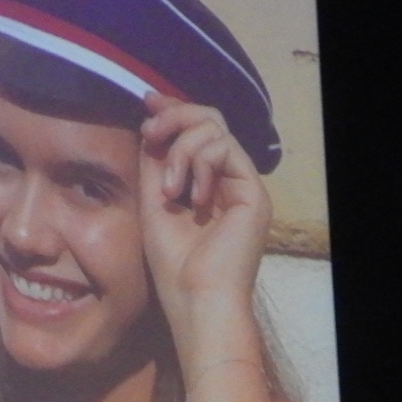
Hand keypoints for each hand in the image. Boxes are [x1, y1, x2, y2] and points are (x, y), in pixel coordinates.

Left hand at [137, 93, 269, 344]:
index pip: (196, 131)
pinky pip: (225, 148)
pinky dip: (200, 164)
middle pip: (209, 119)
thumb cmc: (172, 265)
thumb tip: (150, 121)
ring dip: (181, 151)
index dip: (173, 110)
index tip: (147, 102)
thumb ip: (153, 164)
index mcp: (205, 182)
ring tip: (169, 190)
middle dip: (175, 117)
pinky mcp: (253, 192)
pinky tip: (190, 196)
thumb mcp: (152, 203)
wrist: (195, 299)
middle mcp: (228, 179)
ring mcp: (243, 184)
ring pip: (215, 129)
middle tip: (150, 132)